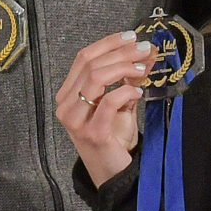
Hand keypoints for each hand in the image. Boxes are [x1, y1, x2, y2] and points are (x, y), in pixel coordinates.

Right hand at [55, 31, 158, 186]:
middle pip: (90, 64)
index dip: (108, 43)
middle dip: (120, 52)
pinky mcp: (92, 132)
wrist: (114, 174)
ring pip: (96, 78)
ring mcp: (76, 120)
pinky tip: (138, 93)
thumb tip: (144, 52)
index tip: (131, 37)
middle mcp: (66, 105)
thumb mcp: (120, 103)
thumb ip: (128, 79)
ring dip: (123, 68)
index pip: (83, 58)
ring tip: (142, 69)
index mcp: (68, 95)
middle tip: (143, 49)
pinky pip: (109, 101)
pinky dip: (126, 92)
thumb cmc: (114, 138)